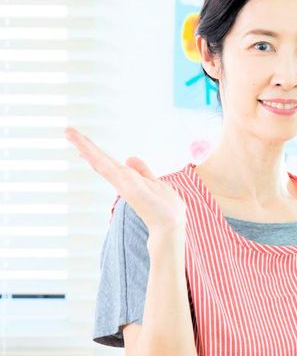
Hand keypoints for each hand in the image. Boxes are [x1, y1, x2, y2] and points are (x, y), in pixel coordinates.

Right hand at [65, 127, 186, 235]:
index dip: (95, 151)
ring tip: (70, 133)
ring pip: (102, 162)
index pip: (109, 162)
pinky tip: (85, 151)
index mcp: (129, 179)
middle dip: (85, 146)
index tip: (80, 140)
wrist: (169, 225)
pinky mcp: (126, 187)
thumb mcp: (154, 183)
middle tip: (68, 131)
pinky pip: (110, 170)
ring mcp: (123, 184)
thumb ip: (142, 171)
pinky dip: (98, 159)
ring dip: (87, 147)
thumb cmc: (165, 209)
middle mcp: (124, 180)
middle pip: (102, 160)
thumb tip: (130, 158)